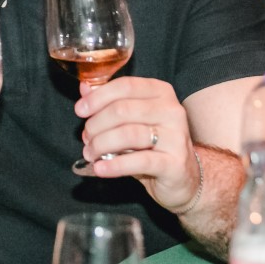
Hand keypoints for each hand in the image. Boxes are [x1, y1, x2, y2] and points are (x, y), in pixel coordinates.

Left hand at [75, 76, 200, 213]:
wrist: (184, 176)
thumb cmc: (153, 144)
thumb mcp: (132, 119)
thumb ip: (109, 101)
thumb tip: (85, 88)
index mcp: (161, 92)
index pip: (125, 86)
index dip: (98, 97)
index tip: (80, 110)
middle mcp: (172, 110)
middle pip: (123, 110)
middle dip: (96, 125)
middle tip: (86, 138)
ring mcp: (176, 137)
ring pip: (128, 134)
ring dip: (101, 145)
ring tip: (90, 153)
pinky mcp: (174, 163)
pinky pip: (139, 161)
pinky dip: (114, 165)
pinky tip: (100, 168)